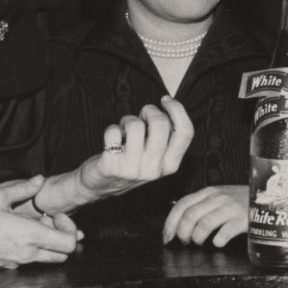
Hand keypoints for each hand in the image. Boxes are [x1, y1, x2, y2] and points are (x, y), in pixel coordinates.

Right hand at [0, 177, 80, 267]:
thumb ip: (23, 188)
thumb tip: (39, 179)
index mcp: (30, 235)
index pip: (69, 243)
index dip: (70, 228)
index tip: (56, 215)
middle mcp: (27, 253)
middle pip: (63, 255)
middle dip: (62, 238)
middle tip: (48, 221)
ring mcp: (16, 262)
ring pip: (46, 259)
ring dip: (47, 244)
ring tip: (31, 226)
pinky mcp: (5, 266)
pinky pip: (28, 261)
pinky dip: (31, 249)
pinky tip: (15, 234)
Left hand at [70, 98, 193, 203]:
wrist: (101, 187)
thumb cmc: (130, 164)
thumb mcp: (155, 157)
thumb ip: (166, 138)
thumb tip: (169, 107)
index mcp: (170, 165)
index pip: (185, 132)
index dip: (177, 110)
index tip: (166, 100)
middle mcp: (154, 169)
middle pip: (161, 124)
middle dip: (149, 111)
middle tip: (141, 116)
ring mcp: (133, 169)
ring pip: (136, 126)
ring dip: (128, 120)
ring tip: (125, 130)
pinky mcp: (112, 166)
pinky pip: (114, 132)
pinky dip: (112, 130)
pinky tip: (112, 140)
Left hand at [163, 185, 248, 246]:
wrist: (269, 199)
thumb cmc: (242, 202)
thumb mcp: (220, 197)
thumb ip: (203, 205)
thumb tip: (181, 224)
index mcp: (208, 192)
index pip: (182, 205)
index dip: (171, 223)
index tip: (167, 237)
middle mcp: (217, 198)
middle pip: (190, 216)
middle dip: (182, 233)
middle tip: (185, 242)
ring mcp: (230, 208)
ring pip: (203, 225)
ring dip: (197, 238)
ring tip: (200, 242)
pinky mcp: (242, 220)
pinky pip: (224, 233)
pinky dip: (217, 241)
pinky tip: (218, 243)